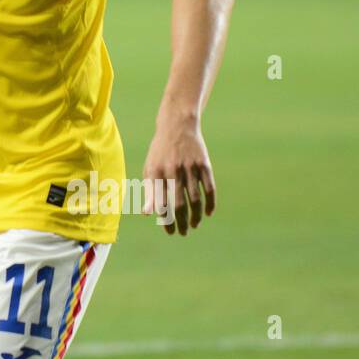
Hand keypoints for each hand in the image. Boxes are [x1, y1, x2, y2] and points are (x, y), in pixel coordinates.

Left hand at [142, 116, 216, 235]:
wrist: (177, 126)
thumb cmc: (160, 152)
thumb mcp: (149, 168)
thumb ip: (149, 191)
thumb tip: (148, 214)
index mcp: (156, 173)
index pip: (161, 204)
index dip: (166, 221)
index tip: (170, 232)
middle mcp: (173, 171)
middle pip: (179, 204)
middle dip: (182, 222)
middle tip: (183, 233)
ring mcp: (190, 167)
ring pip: (195, 199)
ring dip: (196, 216)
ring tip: (194, 225)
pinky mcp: (204, 164)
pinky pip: (209, 188)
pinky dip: (210, 203)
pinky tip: (208, 213)